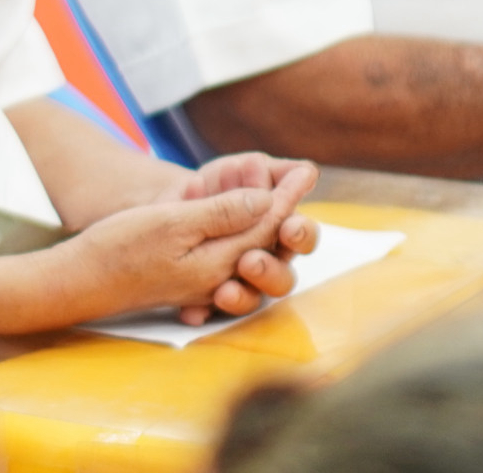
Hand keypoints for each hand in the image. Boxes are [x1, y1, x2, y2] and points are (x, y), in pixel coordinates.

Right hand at [56, 169, 314, 327]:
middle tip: (299, 180)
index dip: (287, 195)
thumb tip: (266, 202)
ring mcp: (203, 282)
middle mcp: (219, 277)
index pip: (266, 225)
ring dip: (264, 223)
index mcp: (220, 262)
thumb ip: (223, 215)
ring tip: (279, 199)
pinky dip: (239, 236)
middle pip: (264, 242)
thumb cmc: (120, 248)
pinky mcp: (187, 282)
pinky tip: (239, 222)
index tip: (308, 170)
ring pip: (247, 251)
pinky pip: (225, 260)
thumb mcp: (173, 223)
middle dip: (284, 210)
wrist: (80, 281)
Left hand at [165, 154, 318, 314]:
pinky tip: (192, 313)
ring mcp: (240, 282)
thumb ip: (272, 172)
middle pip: (282, 278)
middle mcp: (266, 262)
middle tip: (250, 261)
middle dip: (269, 271)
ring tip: (224, 291)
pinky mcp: (209, 296)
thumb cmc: (220, 183)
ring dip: (241, 297)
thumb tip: (307, 172)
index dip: (300, 235)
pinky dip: (199, 312)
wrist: (175, 200)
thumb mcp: (242, 169)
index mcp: (282, 231)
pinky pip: (207, 312)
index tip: (288, 227)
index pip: (301, 237)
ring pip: (251, 301)